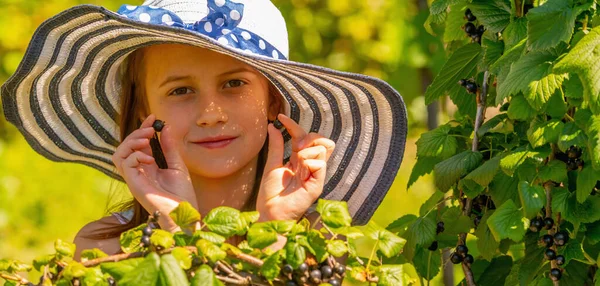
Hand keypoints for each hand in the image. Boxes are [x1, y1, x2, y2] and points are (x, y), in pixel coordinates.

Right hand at [112, 114, 196, 231]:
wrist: (184, 213)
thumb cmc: (182, 194)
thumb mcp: (177, 165)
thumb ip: (169, 148)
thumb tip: (165, 128)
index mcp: (148, 166)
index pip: (139, 143)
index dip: (143, 128)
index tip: (153, 117)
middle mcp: (139, 171)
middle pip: (125, 147)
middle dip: (136, 133)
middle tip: (151, 130)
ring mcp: (135, 178)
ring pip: (118, 154)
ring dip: (131, 142)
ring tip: (147, 141)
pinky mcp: (134, 184)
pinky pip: (125, 164)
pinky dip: (135, 156)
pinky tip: (150, 159)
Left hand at [256, 114, 334, 221]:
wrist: (269, 212)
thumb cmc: (270, 194)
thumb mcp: (272, 165)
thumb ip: (276, 146)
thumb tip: (274, 126)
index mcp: (299, 161)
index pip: (303, 136)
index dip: (294, 125)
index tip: (280, 118)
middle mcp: (310, 166)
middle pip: (320, 139)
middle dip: (307, 136)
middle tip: (295, 147)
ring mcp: (315, 175)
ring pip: (322, 148)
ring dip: (306, 151)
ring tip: (296, 163)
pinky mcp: (317, 185)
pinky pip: (320, 163)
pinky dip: (309, 163)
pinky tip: (300, 172)